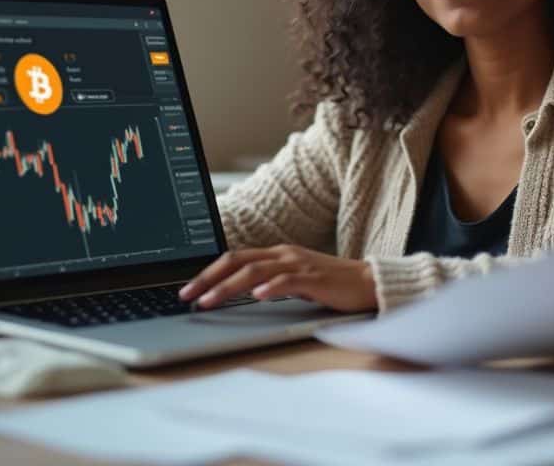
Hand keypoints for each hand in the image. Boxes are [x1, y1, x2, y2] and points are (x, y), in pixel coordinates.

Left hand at [179, 245, 376, 312]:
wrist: (367, 283)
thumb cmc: (330, 284)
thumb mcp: (293, 279)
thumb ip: (269, 281)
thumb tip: (238, 293)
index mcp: (276, 253)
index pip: (234, 257)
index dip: (208, 271)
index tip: (187, 288)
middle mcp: (284, 254)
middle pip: (237, 260)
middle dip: (208, 277)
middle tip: (186, 294)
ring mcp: (298, 264)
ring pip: (255, 271)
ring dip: (228, 286)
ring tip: (209, 300)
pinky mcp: (314, 278)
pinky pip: (288, 281)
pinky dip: (270, 287)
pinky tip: (257, 296)